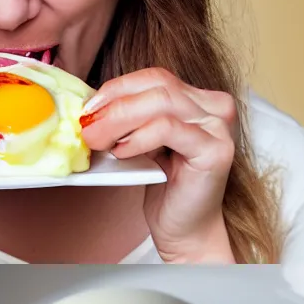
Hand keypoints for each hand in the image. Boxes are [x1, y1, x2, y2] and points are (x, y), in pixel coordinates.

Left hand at [80, 68, 236, 262]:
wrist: (183, 226)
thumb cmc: (161, 185)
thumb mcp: (139, 141)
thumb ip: (128, 119)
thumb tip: (90, 105)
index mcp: (196, 98)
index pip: (152, 77)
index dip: (116, 89)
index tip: (87, 109)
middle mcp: (213, 106)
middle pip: (156, 85)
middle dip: (113, 104)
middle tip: (86, 126)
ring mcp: (217, 127)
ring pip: (161, 102)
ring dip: (120, 120)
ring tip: (100, 142)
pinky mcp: (216, 150)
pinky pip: (168, 129)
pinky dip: (138, 138)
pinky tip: (123, 153)